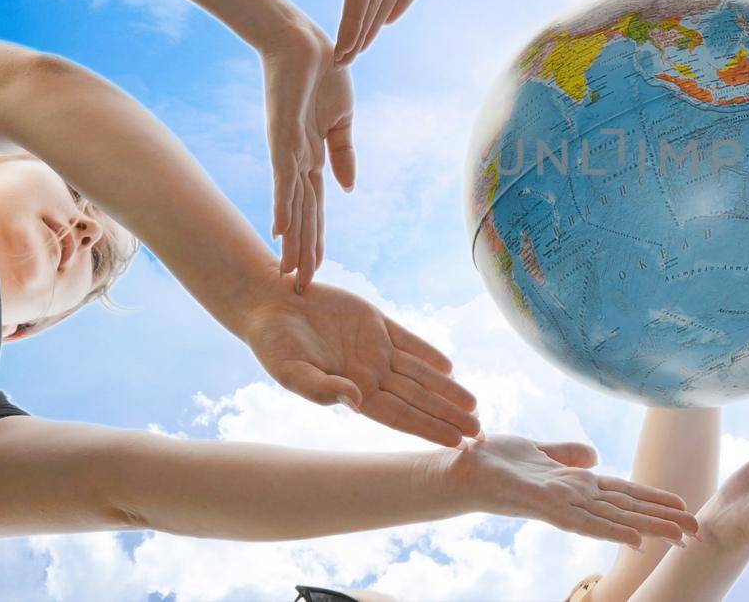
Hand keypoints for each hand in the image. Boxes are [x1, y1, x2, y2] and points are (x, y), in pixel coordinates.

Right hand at [240, 275, 479, 445]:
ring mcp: (375, 348)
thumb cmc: (273, 344)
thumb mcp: (290, 371)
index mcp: (351, 391)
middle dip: (447, 415)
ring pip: (419, 372)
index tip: (454, 443)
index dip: (427, 429)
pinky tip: (449, 367)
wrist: (270, 305)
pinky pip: (408, 340)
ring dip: (446, 389)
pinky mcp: (376, 322)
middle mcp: (369, 374)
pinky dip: (428, 352)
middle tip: (478, 431)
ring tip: (473, 405)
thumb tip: (355, 401)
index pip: (399, 416)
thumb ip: (321, 389)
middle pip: (417, 399)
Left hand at [258, 23, 355, 289]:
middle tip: (300, 290)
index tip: (316, 271)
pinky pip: (284, 177)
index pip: (316, 208)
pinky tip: (280, 230)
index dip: (316, 240)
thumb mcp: (341, 120)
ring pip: (293, 206)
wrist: (303, 41)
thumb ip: (343, 154)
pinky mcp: (283, 138)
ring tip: (291, 274)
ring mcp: (288, 152)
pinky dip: (284, 204)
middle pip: (303, 217)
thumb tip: (348, 189)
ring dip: (294, 241)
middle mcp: (297, 163)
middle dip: (303, 253)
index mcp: (313, 158)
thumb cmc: (322, 73)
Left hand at [448, 434, 699, 547]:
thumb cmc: (493, 461)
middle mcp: (573, 498)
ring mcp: (561, 503)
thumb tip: (592, 456)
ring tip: (681, 537)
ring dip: (650, 528)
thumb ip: (565, 453)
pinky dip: (611, 530)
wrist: (458, 467)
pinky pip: (583, 520)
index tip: (685, 508)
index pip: (624, 494)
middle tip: (699, 533)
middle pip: (628, 509)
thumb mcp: (538, 450)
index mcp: (575, 484)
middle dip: (664, 521)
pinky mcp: (544, 504)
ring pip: (615, 517)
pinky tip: (634, 539)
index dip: (654, 501)